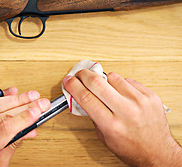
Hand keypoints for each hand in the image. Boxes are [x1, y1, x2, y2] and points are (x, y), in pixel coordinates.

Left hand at [0, 87, 49, 166]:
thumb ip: (13, 144)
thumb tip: (30, 130)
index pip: (5, 128)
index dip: (23, 117)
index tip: (38, 111)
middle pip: (1, 113)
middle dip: (24, 105)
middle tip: (39, 100)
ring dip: (14, 98)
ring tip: (29, 95)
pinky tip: (10, 93)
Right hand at [63, 70, 181, 166]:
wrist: (157, 152)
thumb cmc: (131, 147)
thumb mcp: (104, 136)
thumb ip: (92, 115)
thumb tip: (80, 94)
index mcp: (111, 125)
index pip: (86, 97)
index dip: (73, 86)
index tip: (68, 81)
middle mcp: (126, 111)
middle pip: (97, 82)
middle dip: (84, 75)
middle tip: (80, 74)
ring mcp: (140, 102)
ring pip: (112, 77)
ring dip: (103, 80)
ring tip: (105, 88)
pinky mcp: (150, 96)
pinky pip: (128, 80)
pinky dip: (120, 84)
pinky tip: (120, 93)